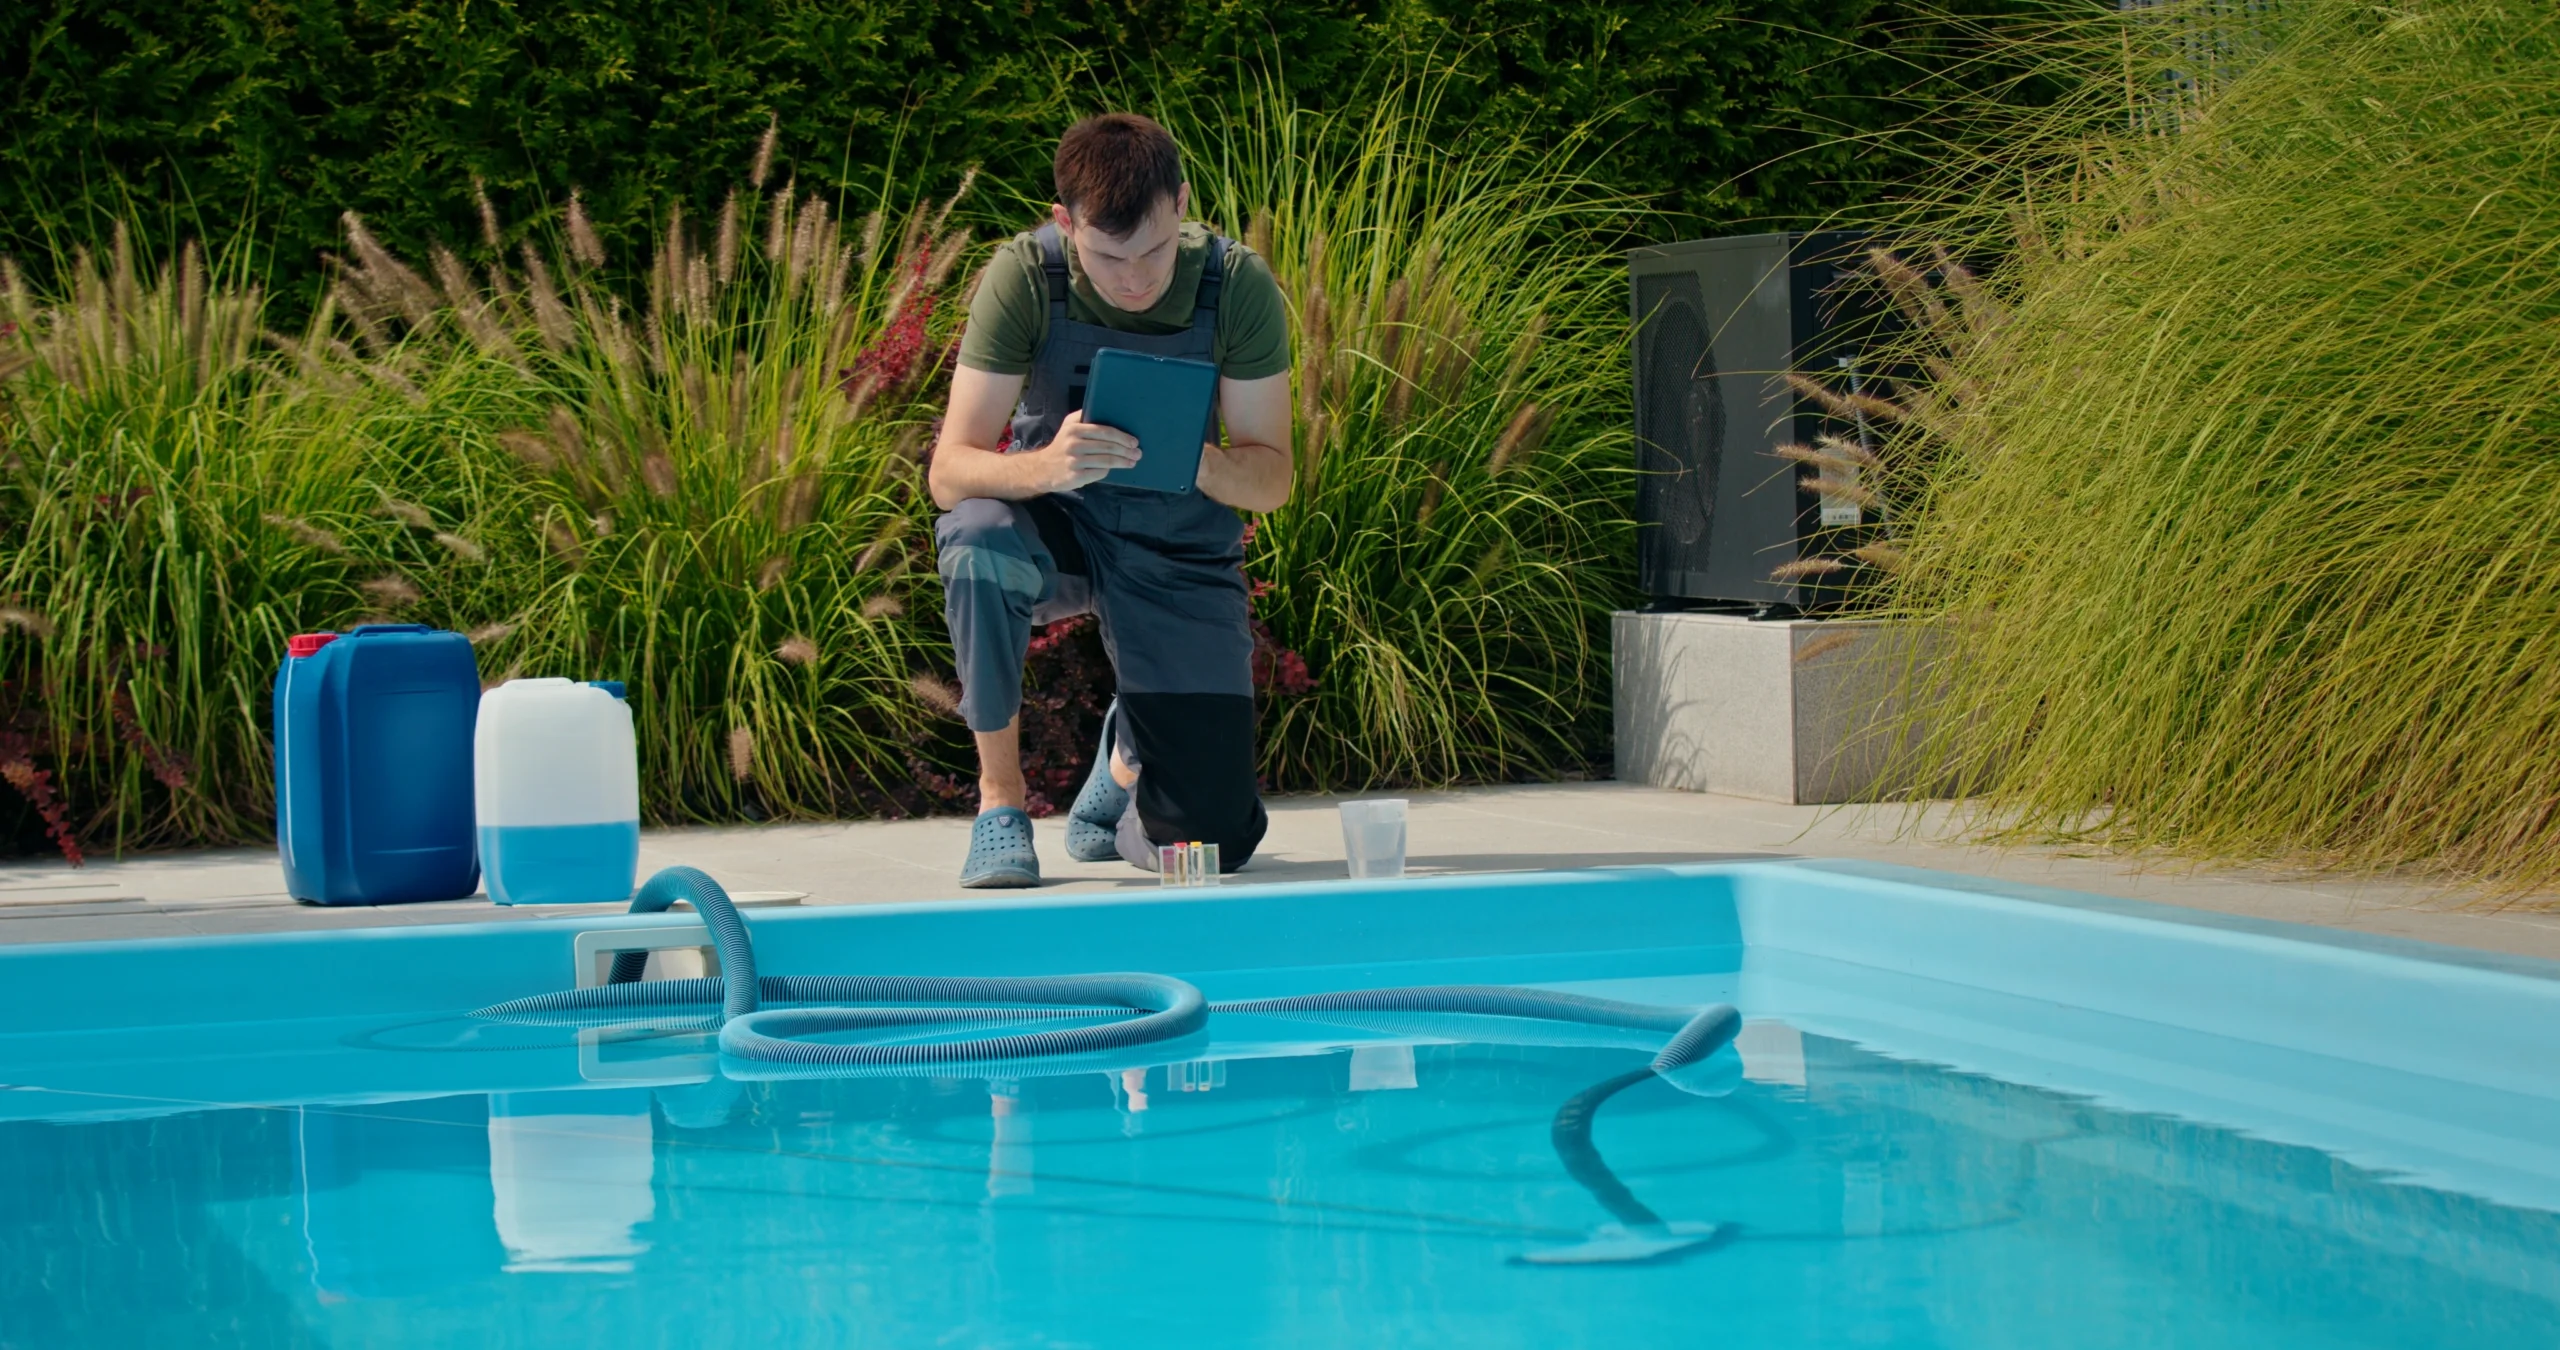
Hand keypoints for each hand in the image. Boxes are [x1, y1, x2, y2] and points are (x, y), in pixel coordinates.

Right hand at [1023, 410, 1139, 492]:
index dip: (1122, 436)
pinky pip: (1099, 472)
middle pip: (1108, 446)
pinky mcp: (1076, 476)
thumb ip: (1084, 417)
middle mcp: (1074, 444)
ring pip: (1106, 460)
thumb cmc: (1061, 445)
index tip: (1134, 441)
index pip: (1104, 431)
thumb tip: (1109, 410)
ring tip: (1132, 461)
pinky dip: (1108, 470)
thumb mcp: (1068, 426)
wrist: (1043, 468)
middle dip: (1126, 450)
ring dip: (1123, 461)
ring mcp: (1074, 461)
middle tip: (1138, 453)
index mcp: (1074, 429)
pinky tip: (1115, 469)